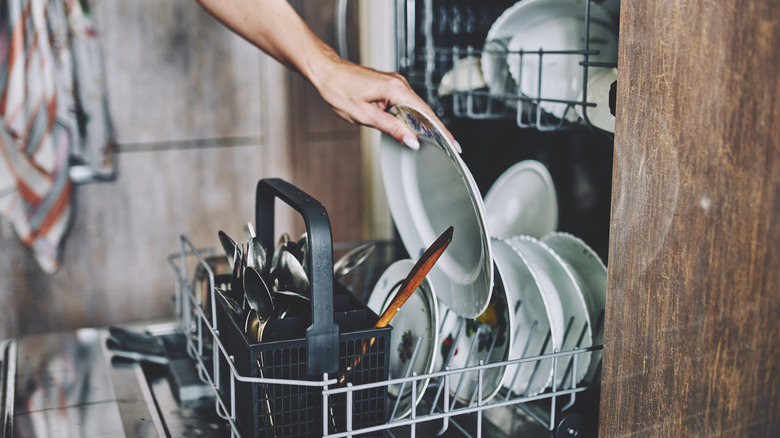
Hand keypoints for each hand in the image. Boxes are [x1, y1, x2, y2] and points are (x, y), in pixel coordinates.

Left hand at [312, 54, 460, 152]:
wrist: (326, 72)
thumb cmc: (339, 89)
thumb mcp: (365, 115)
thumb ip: (391, 128)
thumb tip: (410, 139)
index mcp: (395, 88)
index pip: (425, 113)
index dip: (440, 130)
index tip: (452, 143)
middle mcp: (398, 83)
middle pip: (424, 110)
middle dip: (436, 129)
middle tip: (450, 147)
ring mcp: (395, 83)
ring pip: (415, 108)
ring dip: (423, 124)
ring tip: (435, 141)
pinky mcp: (390, 86)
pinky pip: (407, 103)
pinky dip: (412, 117)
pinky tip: (414, 128)